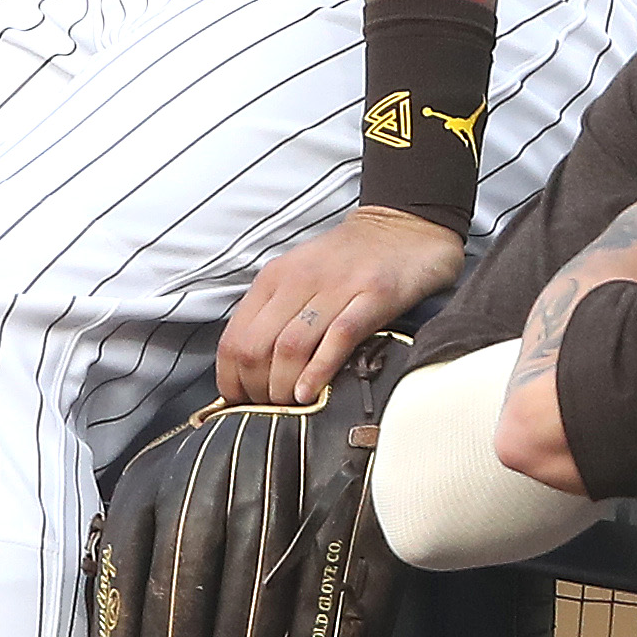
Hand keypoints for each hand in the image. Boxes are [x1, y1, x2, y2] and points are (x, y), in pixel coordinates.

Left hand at [218, 207, 463, 407]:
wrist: (405, 226)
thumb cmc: (350, 260)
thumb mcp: (299, 278)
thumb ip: (275, 315)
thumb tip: (251, 369)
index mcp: (274, 279)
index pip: (233, 339)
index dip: (231, 380)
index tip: (242, 402)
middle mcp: (298, 280)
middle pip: (255, 348)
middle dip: (256, 390)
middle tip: (271, 410)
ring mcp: (337, 287)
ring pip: (289, 347)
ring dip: (283, 387)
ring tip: (291, 407)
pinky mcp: (373, 296)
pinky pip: (337, 338)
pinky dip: (318, 371)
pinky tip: (311, 393)